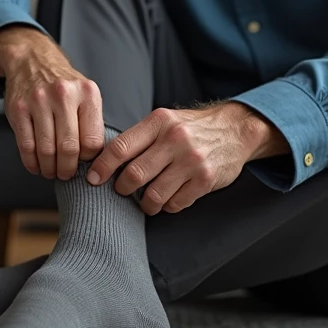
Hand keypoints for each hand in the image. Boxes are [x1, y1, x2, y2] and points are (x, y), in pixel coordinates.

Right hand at [0, 26, 105, 179]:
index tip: (83, 162)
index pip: (93, 141)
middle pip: (69, 148)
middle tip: (66, 174)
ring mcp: (38, 100)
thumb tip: (95, 160)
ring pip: (46, 150)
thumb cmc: (63, 85)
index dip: (88, 158)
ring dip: (49, 169)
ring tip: (51, 172)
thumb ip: (92, 122)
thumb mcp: (86, 94)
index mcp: (87, 93)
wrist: (32, 60)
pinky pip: (26, 146)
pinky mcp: (18, 108)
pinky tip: (36, 165)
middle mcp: (63, 94)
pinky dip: (32, 163)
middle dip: (68, 169)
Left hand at [86, 102, 282, 214]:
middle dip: (122, 188)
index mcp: (159, 122)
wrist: (235, 129)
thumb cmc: (191, 128)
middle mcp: (175, 139)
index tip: (92, 179)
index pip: (121, 147)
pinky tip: (169, 198)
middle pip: (134, 175)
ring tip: (146, 201)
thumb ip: (139, 138)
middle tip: (121, 190)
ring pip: (154, 195)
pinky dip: (167, 206)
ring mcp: (192, 161)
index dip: (102, 167)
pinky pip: (175, 203)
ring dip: (145, 204)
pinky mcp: (206, 180)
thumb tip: (103, 160)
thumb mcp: (165, 121)